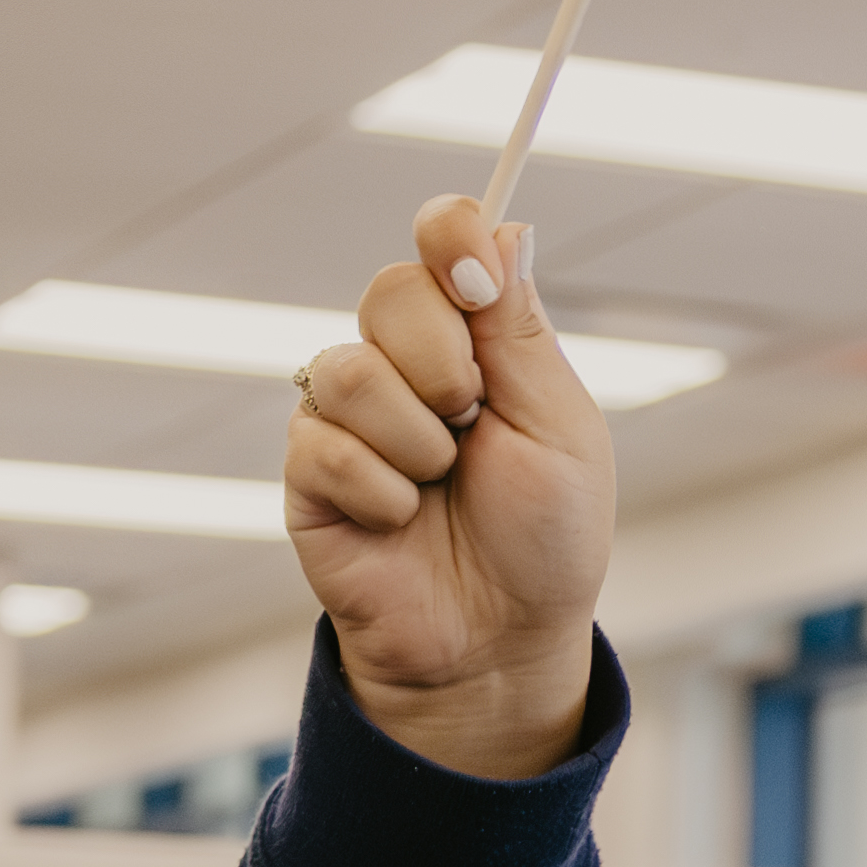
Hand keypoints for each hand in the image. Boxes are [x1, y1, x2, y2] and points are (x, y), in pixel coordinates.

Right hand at [278, 191, 612, 774]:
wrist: (500, 639)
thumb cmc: (546, 539)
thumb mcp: (560, 429)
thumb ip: (520, 331)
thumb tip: (505, 228)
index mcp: (477, 340)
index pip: (444, 240)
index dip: (449, 233)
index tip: (471, 272)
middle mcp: (405, 362)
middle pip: (390, 290)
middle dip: (442, 361)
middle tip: (473, 422)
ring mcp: (349, 412)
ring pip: (351, 371)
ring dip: (416, 440)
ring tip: (440, 486)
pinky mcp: (307, 468)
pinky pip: (324, 444)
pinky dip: (383, 493)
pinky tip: (400, 521)